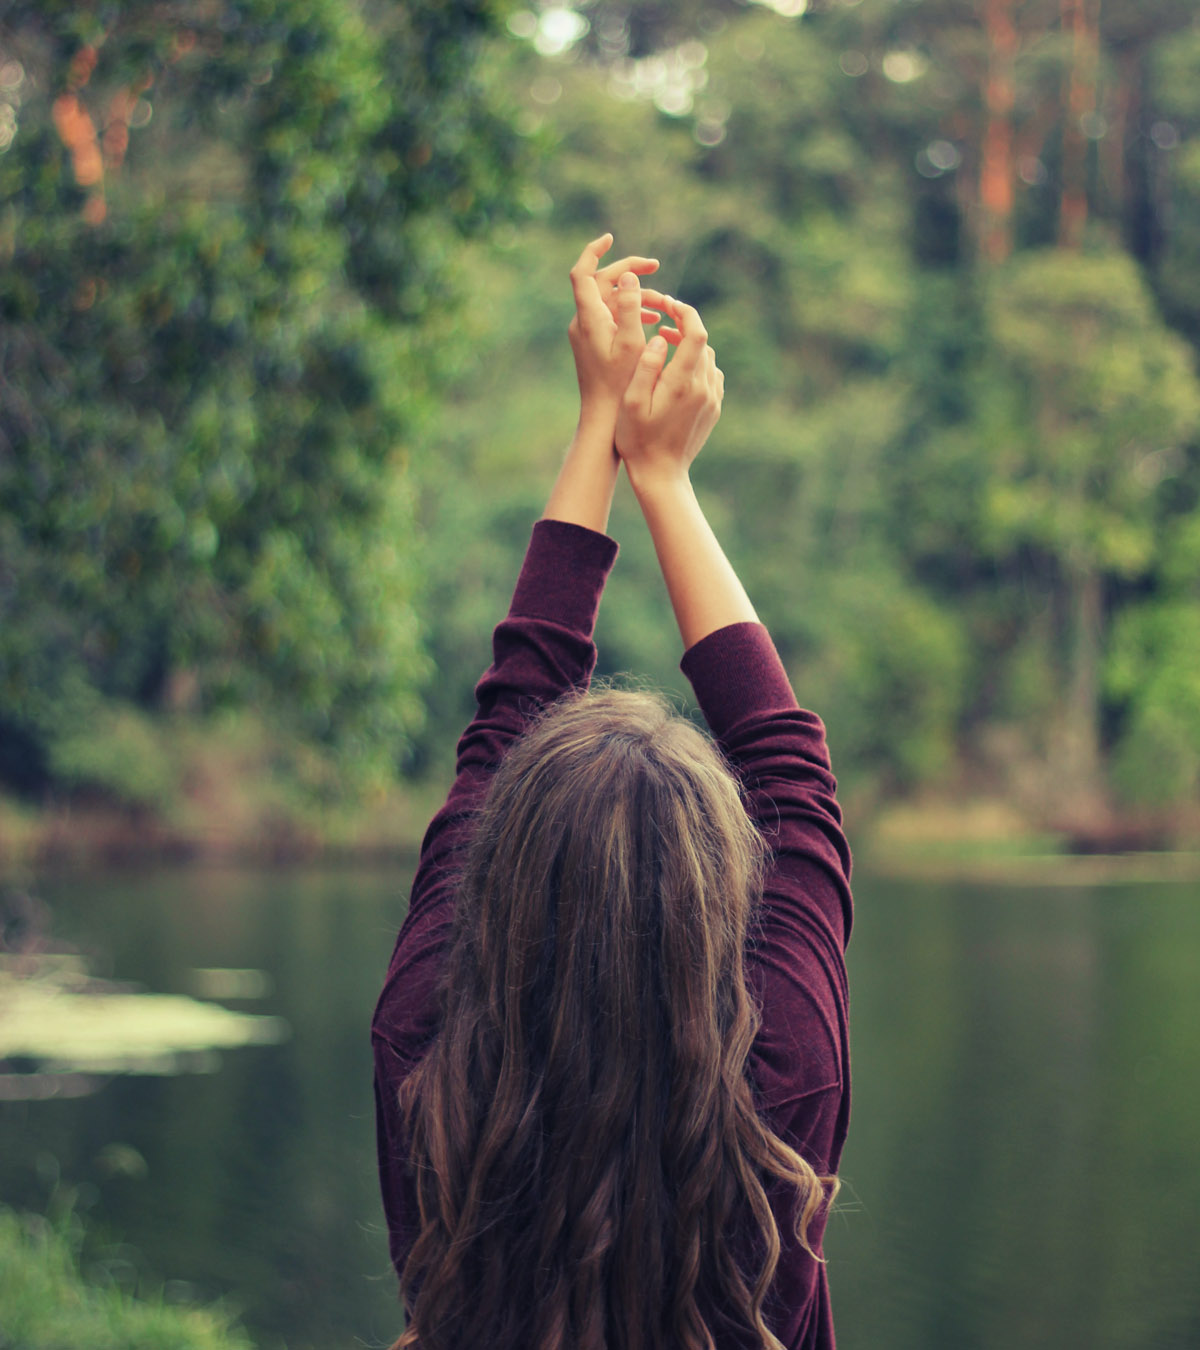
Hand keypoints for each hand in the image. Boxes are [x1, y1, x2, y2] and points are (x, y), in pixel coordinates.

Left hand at [567, 233, 670, 418]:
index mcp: (589, 319)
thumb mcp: (631, 344)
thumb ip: (631, 308)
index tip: (610, 238)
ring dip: (636, 297)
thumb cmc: (620, 386)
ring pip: (610, 302)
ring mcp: (586, 335)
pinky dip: (631, 314)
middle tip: (656, 268)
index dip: (594, 251)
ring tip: (664, 304)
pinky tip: (653, 322)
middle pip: (601, 284)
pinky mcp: (593, 346)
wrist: (603, 420)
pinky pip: (611, 319)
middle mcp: (582, 323)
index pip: (582, 273)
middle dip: (629, 274)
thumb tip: (630, 276)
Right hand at [615, 296, 723, 491]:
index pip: (695, 333)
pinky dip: (697, 363)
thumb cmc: (638, 440)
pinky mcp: (713, 408)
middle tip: (660, 324)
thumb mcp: (631, 403)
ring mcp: (712, 399)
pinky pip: (711, 375)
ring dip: (689, 345)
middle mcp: (703, 388)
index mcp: (681, 383)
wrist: (661, 475)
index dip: (684, 312)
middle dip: (683, 326)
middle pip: (702, 342)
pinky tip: (677, 369)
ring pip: (708, 357)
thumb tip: (661, 340)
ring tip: (665, 344)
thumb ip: (645, 367)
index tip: (668, 304)